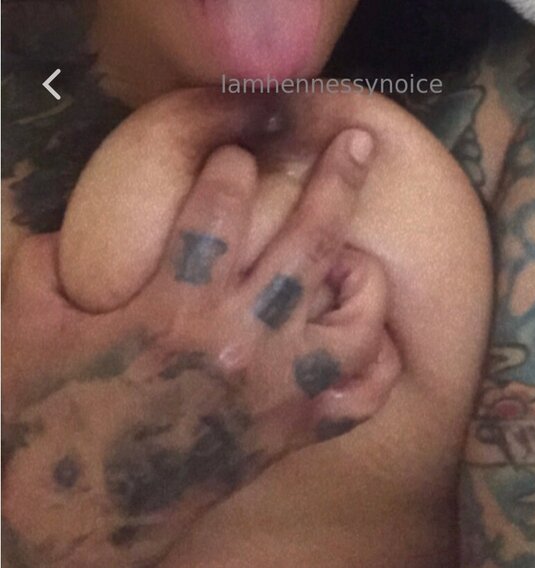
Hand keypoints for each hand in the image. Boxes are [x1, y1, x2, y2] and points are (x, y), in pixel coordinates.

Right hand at [2, 130, 399, 567]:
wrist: (75, 521)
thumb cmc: (49, 418)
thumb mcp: (27, 326)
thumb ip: (45, 263)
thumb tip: (66, 226)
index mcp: (173, 308)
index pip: (221, 210)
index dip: (231, 166)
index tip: (234, 152)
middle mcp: (238, 342)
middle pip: (307, 242)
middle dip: (336, 180)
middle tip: (357, 139)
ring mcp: (274, 392)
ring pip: (354, 319)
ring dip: (362, 275)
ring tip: (354, 252)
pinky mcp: (289, 434)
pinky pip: (359, 398)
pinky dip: (375, 363)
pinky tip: (368, 334)